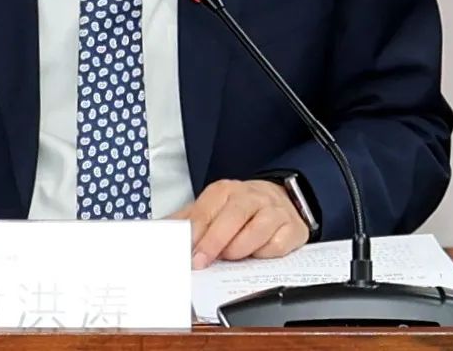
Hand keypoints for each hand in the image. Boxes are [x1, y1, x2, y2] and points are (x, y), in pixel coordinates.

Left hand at [169, 179, 308, 268]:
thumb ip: (188, 220)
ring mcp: (273, 211)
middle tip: (201, 261)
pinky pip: (278, 244)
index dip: (195, 230)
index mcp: (226, 191)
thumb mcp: (213, 209)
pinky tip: (258, 256)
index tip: (184, 249)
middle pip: (233, 216)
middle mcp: (251, 197)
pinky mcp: (292, 228)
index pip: (208, 208)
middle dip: (214, 241)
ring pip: (257, 229)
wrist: (282, 200)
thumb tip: (160, 230)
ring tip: (230, 258)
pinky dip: (266, 253)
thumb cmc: (241, 209)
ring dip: (240, 248)